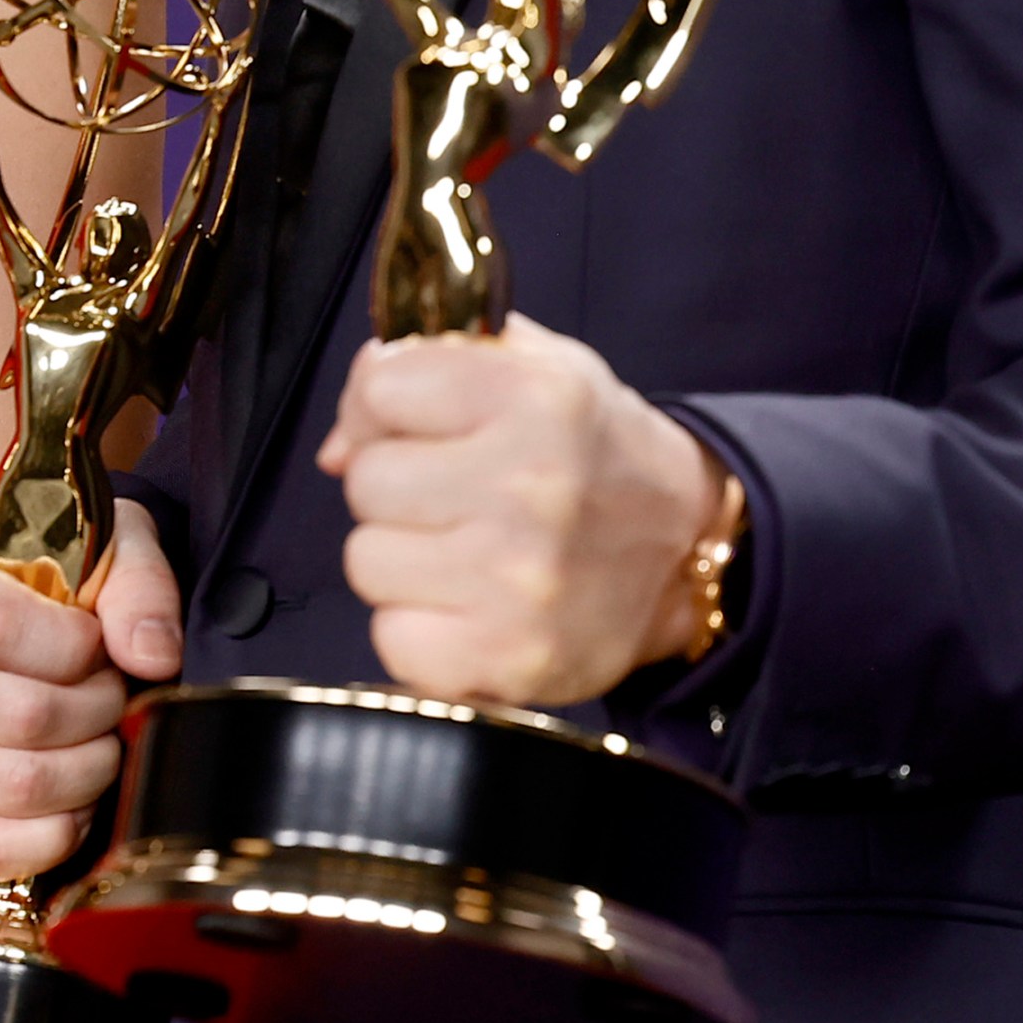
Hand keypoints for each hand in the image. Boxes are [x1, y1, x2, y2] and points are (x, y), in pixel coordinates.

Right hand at [0, 496, 180, 879]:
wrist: (18, 625)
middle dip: (96, 709)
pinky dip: (55, 832)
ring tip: (98, 736)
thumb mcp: (108, 545)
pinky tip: (77, 794)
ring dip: (88, 769)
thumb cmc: (62, 579)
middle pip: (17, 716)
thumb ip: (137, 586)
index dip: (71, 645)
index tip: (95, 639)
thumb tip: (151, 657)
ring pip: (14, 786)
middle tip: (110, 691)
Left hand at [317, 311, 727, 705]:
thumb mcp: (535, 366)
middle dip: (395, 485)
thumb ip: (428, 363)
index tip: (418, 426)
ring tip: (461, 550)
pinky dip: (415, 628)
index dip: (383, 407)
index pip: (380, 387)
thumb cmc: (591, 451)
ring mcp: (518, 580)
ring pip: (366, 559)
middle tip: (451, 496)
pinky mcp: (507, 658)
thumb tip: (337, 446)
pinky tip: (465, 606)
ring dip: (400, 556)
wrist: (686, 550)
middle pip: (366, 480)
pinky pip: (391, 637)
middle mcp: (529, 485)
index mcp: (534, 397)